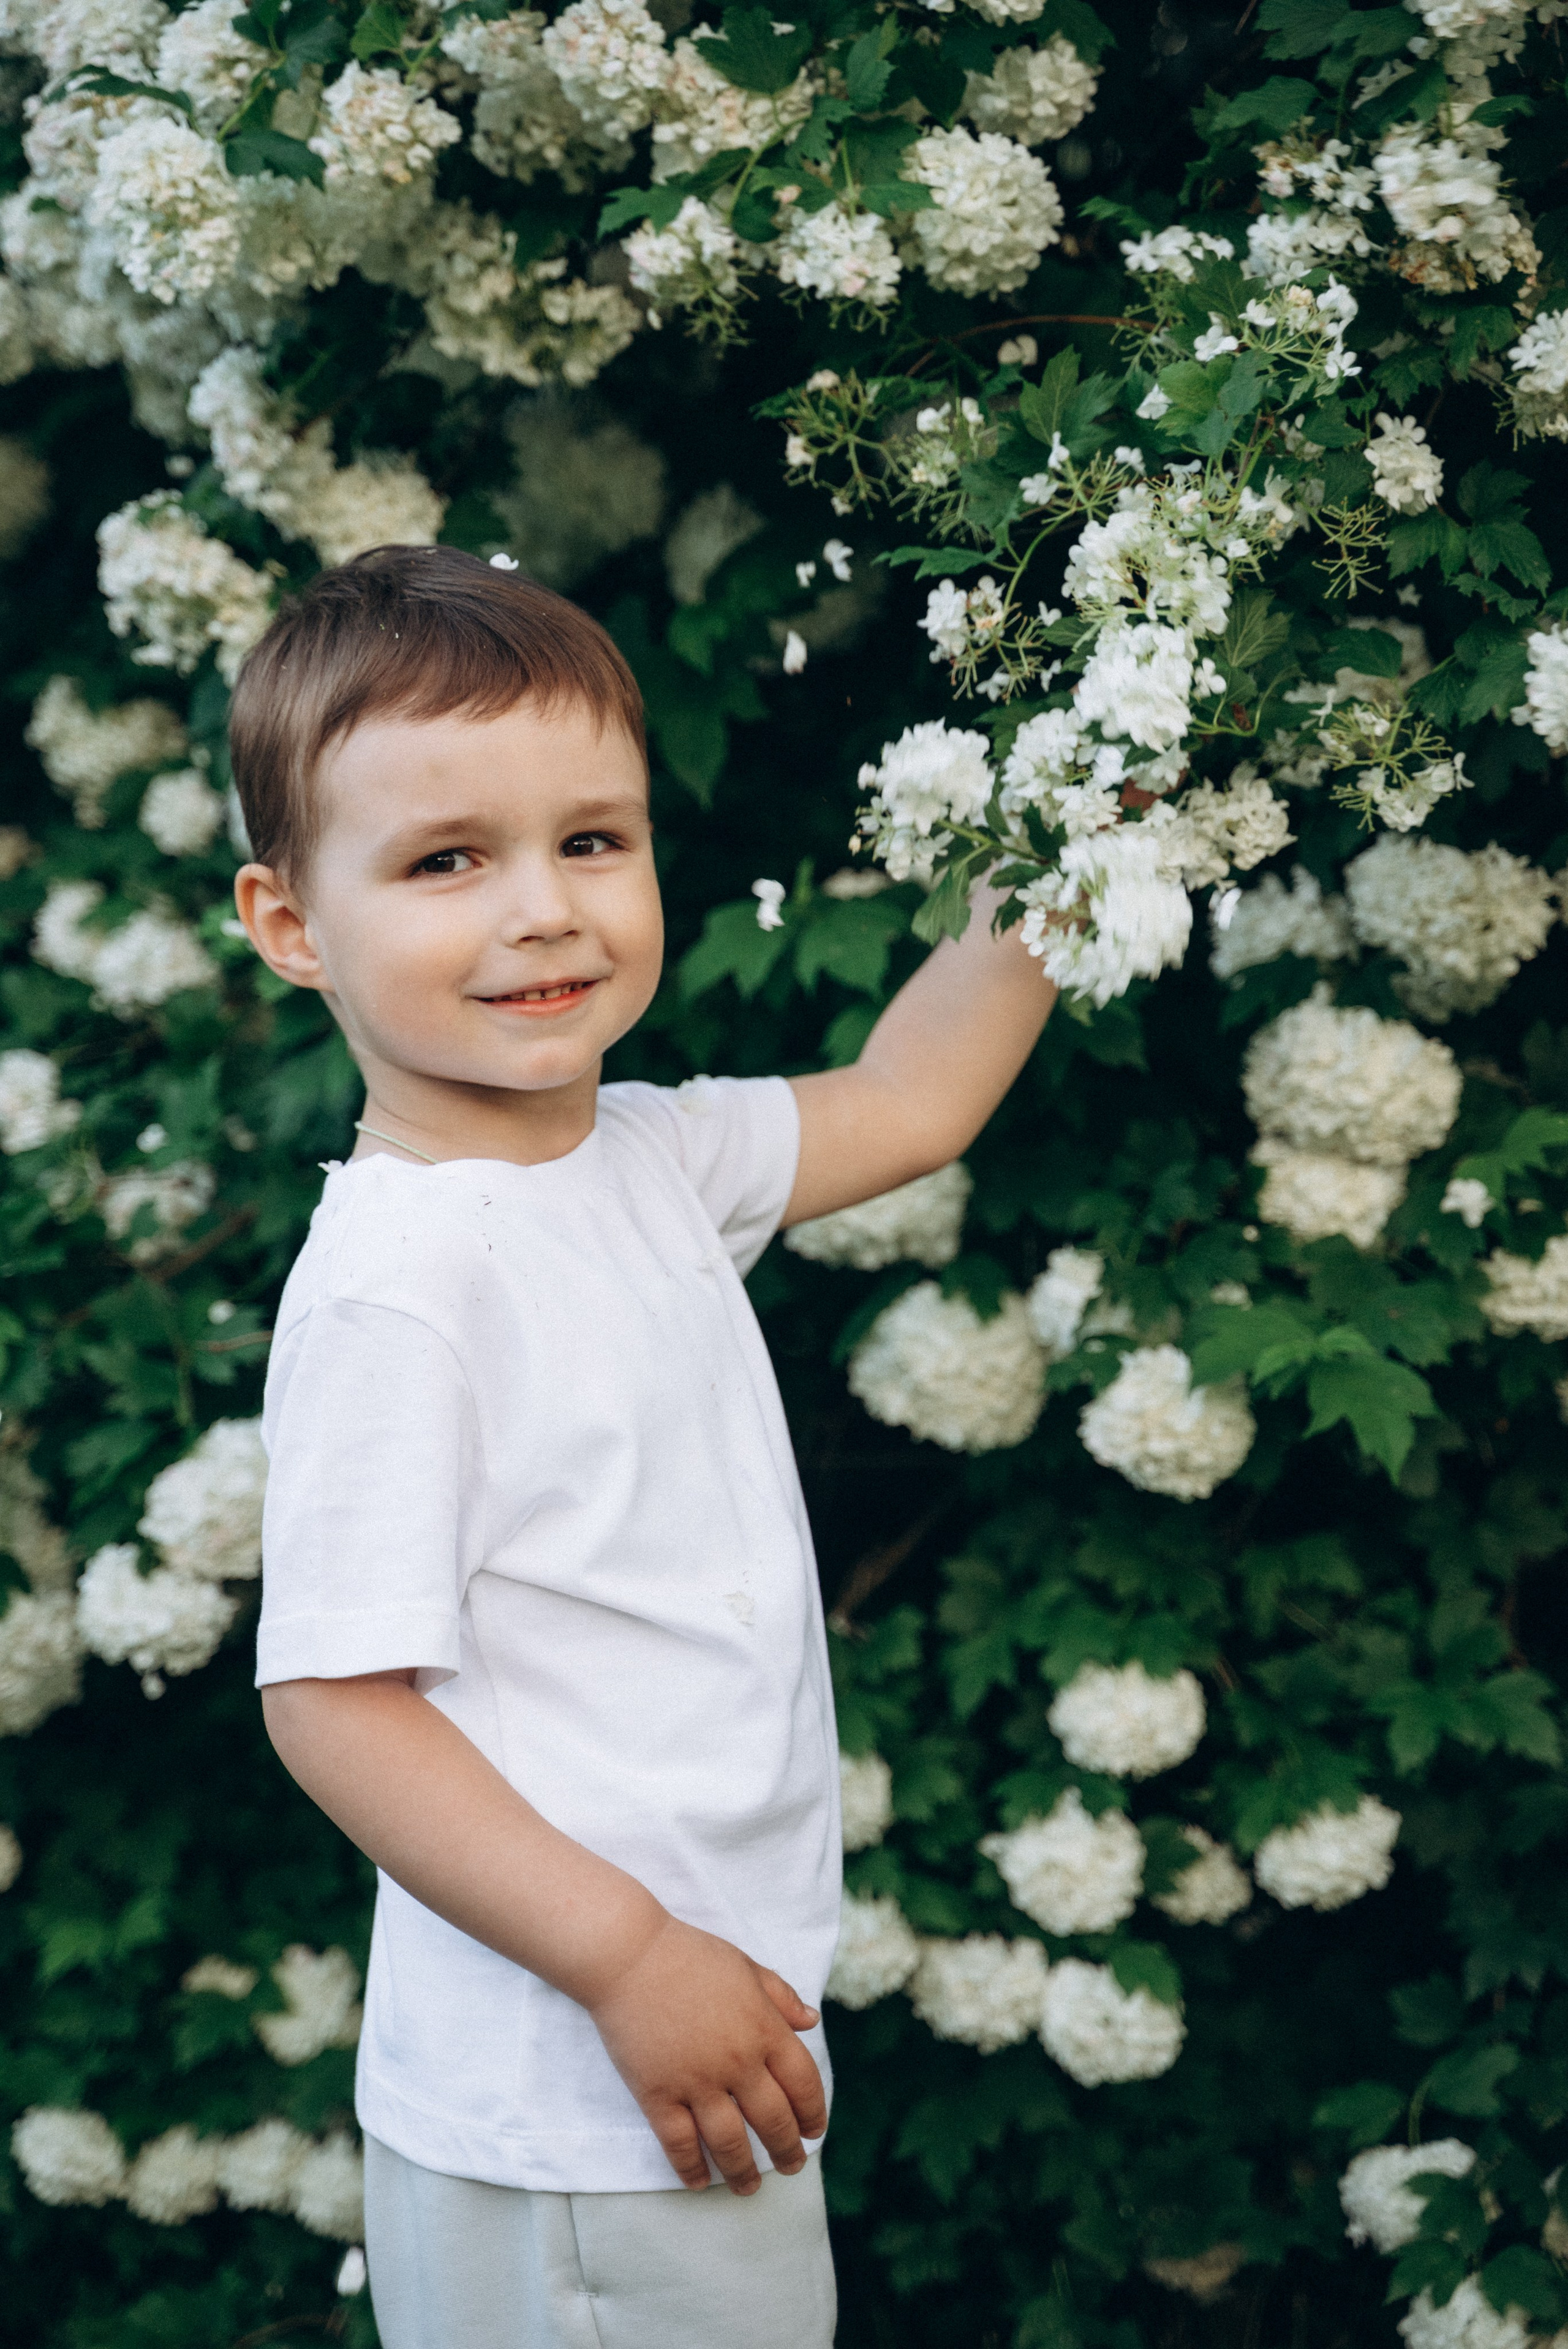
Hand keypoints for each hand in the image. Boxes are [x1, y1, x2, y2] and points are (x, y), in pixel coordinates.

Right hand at [585, 1913, 826, 2194]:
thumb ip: (780, 1996)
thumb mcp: (745, 1967)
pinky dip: (692, 2168)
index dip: (813, 2112)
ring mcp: (697, 2081)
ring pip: (730, 2142)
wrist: (629, 1956)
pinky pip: (680, 2143)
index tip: (814, 2131)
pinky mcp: (658, 2094)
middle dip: (786, 2150)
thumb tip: (811, 2022)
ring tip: (750, 2188)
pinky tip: (700, 2182)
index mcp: (764, 2028)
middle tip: (791, 2166)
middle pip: (773, 2120)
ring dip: (744, 2171)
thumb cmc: (690, 1956)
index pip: (803, 2083)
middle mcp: (737, 2061)